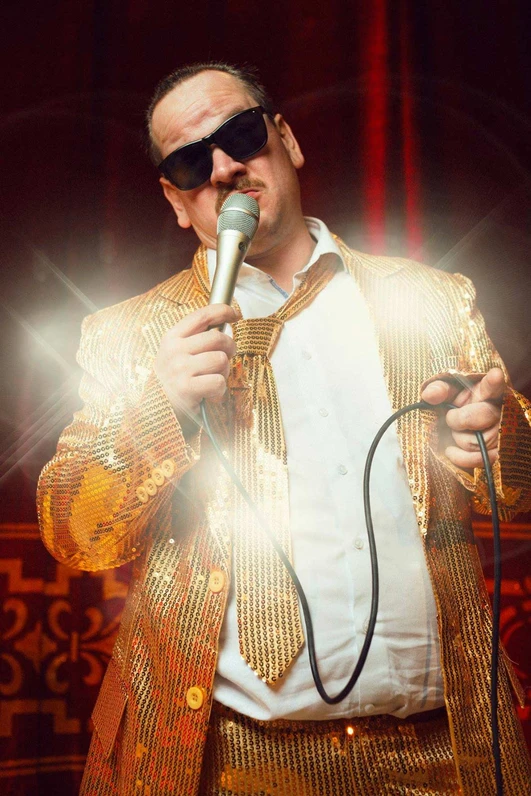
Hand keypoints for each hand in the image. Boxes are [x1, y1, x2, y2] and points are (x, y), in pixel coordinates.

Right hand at [154, 304, 237, 432]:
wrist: (156, 413)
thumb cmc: (171, 382)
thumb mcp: (175, 355)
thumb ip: (194, 341)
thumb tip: (224, 328)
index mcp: (172, 338)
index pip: (202, 316)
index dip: (223, 311)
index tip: (234, 315)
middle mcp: (174, 350)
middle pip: (218, 338)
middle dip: (229, 349)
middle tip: (226, 359)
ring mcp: (180, 369)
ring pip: (221, 360)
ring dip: (224, 373)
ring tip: (213, 381)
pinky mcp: (187, 388)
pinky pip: (218, 382)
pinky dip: (220, 392)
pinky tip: (209, 396)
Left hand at [421, 367, 505, 468]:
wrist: (461, 430)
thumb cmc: (457, 407)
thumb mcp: (449, 394)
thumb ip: (439, 390)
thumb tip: (429, 395)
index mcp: (487, 391)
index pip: (493, 385)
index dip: (493, 382)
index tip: (494, 375)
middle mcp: (500, 410)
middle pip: (482, 415)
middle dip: (458, 420)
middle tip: (451, 418)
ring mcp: (503, 433)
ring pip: (479, 441)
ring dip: (459, 438)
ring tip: (456, 432)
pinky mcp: (499, 453)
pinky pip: (481, 459)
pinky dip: (460, 457)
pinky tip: (450, 450)